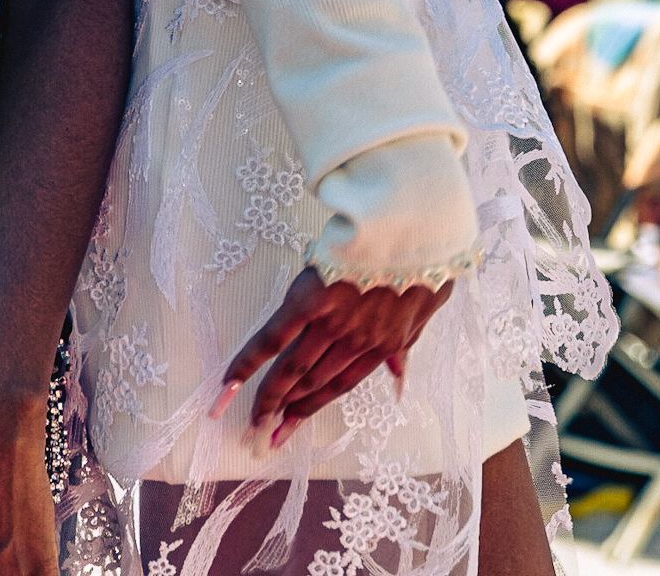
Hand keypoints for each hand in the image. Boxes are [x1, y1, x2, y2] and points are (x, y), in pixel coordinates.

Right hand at [211, 266, 451, 448]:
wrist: (417, 224)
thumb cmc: (427, 256)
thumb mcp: (428, 304)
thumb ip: (408, 342)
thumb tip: (399, 376)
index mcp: (383, 343)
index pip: (341, 384)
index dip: (314, 407)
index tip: (290, 425)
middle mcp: (354, 342)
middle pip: (314, 383)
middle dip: (287, 411)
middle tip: (263, 434)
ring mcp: (332, 324)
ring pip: (293, 369)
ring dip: (269, 397)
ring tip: (250, 420)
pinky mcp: (310, 301)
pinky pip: (273, 337)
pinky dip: (250, 360)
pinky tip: (230, 381)